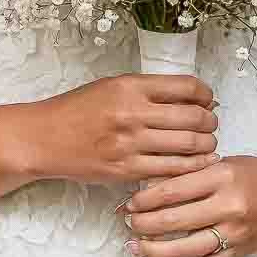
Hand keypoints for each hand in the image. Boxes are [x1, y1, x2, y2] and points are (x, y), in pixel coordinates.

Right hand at [30, 74, 217, 185]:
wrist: (44, 138)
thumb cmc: (78, 110)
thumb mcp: (111, 86)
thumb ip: (148, 91)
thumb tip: (192, 98)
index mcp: (130, 86)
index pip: (187, 87)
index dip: (206, 95)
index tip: (208, 101)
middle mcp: (132, 113)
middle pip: (193, 118)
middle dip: (210, 123)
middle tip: (211, 125)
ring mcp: (129, 144)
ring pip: (187, 146)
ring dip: (206, 146)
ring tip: (206, 144)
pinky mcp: (125, 170)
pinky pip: (170, 170)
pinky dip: (191, 167)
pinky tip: (197, 164)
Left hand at [125, 156, 256, 256]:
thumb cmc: (253, 175)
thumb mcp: (222, 163)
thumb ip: (189, 174)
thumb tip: (147, 188)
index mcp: (222, 177)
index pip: (172, 190)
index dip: (144, 199)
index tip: (129, 202)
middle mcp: (229, 206)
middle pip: (174, 220)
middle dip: (143, 223)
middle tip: (128, 222)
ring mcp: (234, 234)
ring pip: (186, 249)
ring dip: (154, 249)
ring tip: (134, 246)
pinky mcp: (238, 253)